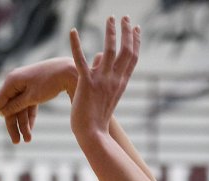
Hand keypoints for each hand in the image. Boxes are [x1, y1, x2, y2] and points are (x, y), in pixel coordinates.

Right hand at [0, 58, 77, 142]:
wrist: (68, 71)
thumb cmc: (50, 82)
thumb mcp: (32, 97)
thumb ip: (17, 106)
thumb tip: (3, 113)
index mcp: (11, 82)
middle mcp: (15, 83)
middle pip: (9, 109)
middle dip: (13, 126)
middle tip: (17, 142)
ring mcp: (24, 87)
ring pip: (19, 110)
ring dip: (23, 125)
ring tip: (28, 140)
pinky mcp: (33, 90)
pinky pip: (27, 107)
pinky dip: (29, 117)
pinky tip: (30, 130)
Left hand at [69, 16, 139, 142]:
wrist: (93, 135)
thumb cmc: (97, 118)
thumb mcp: (105, 94)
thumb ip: (103, 73)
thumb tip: (99, 55)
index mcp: (120, 84)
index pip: (132, 59)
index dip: (135, 42)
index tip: (136, 28)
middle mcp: (114, 80)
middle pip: (125, 52)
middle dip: (126, 32)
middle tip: (126, 17)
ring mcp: (101, 81)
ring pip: (109, 51)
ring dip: (110, 32)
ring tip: (110, 18)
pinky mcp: (86, 84)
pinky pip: (80, 60)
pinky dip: (76, 45)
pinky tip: (73, 30)